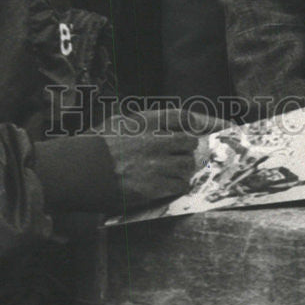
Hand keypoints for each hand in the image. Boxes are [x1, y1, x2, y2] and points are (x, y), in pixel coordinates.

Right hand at [100, 108, 230, 211]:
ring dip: (186, 170)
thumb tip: (164, 126)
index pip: (187, 117)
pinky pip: (177, 186)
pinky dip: (178, 186)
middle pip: (191, 145)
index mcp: (147, 120)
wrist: (77, 169)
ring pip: (187, 167)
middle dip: (194, 151)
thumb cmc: (94, 144)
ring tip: (176, 172)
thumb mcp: (120, 121)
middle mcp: (155, 140)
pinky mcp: (150, 187)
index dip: (210, 122)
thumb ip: (144, 123)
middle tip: (195, 157)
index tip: (226, 126)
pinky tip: (169, 185)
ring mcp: (154, 165)